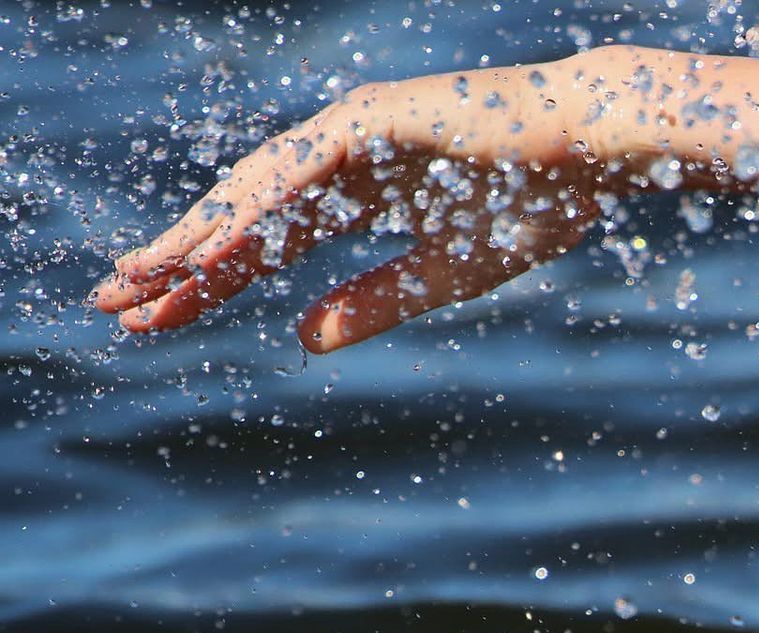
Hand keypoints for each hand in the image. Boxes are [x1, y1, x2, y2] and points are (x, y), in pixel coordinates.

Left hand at [92, 62, 605, 352]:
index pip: (267, 246)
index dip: (213, 284)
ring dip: (202, 234)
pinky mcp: (372, 119)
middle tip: (117, 306)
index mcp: (360, 197)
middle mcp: (341, 161)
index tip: (160, 322)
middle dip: (182, 262)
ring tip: (148, 277)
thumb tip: (299, 335)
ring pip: (257, 190)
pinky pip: (302, 168)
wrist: (589, 151)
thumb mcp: (444, 276)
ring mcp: (352, 134)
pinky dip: (259, 206)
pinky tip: (219, 243)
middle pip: (244, 217)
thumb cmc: (535, 204)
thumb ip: (372, 302)